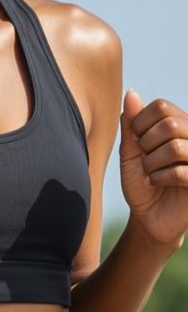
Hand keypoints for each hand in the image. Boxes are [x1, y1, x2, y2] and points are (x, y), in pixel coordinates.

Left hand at [120, 89, 187, 250]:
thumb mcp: (131, 153)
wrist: (148, 217)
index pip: (161, 106)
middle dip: (147, 144)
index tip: (136, 141)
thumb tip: (132, 93)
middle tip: (144, 160)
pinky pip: (181, 172)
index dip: (140, 123)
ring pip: (175, 147)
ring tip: (150, 173)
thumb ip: (131, 125)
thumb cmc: (141, 182)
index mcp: (179, 125)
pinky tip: (156, 183)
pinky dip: (160, 178)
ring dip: (152, 163)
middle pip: (170, 124)